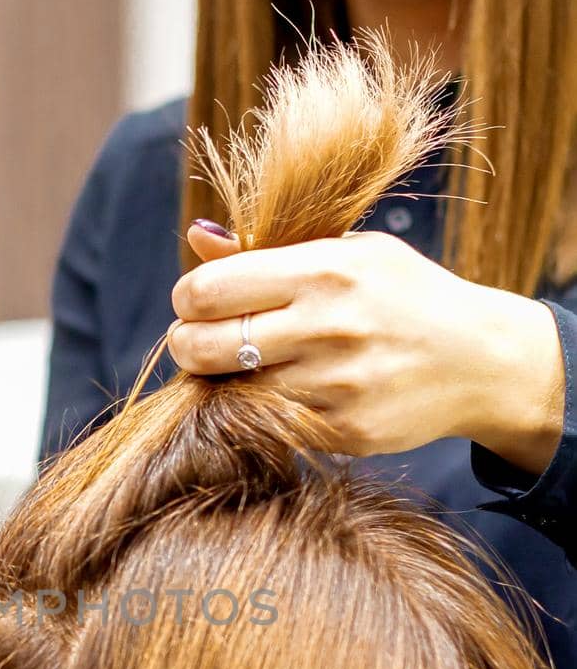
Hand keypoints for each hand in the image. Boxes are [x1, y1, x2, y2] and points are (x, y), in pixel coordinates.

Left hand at [168, 223, 564, 473]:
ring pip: (231, 392)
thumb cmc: (400, 296)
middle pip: (202, 347)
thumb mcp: (347, 252)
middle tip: (198, 342)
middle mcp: (327, 327)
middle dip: (187, 345)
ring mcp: (336, 385)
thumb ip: (266, 250)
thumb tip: (197, 238)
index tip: (195, 303)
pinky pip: (269, 424)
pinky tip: (290, 392)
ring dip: (227, 382)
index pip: (208, 289)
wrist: (480, 359)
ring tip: (251, 364)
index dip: (187, 298)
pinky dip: (263, 412)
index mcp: (323, 269)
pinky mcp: (344, 431)